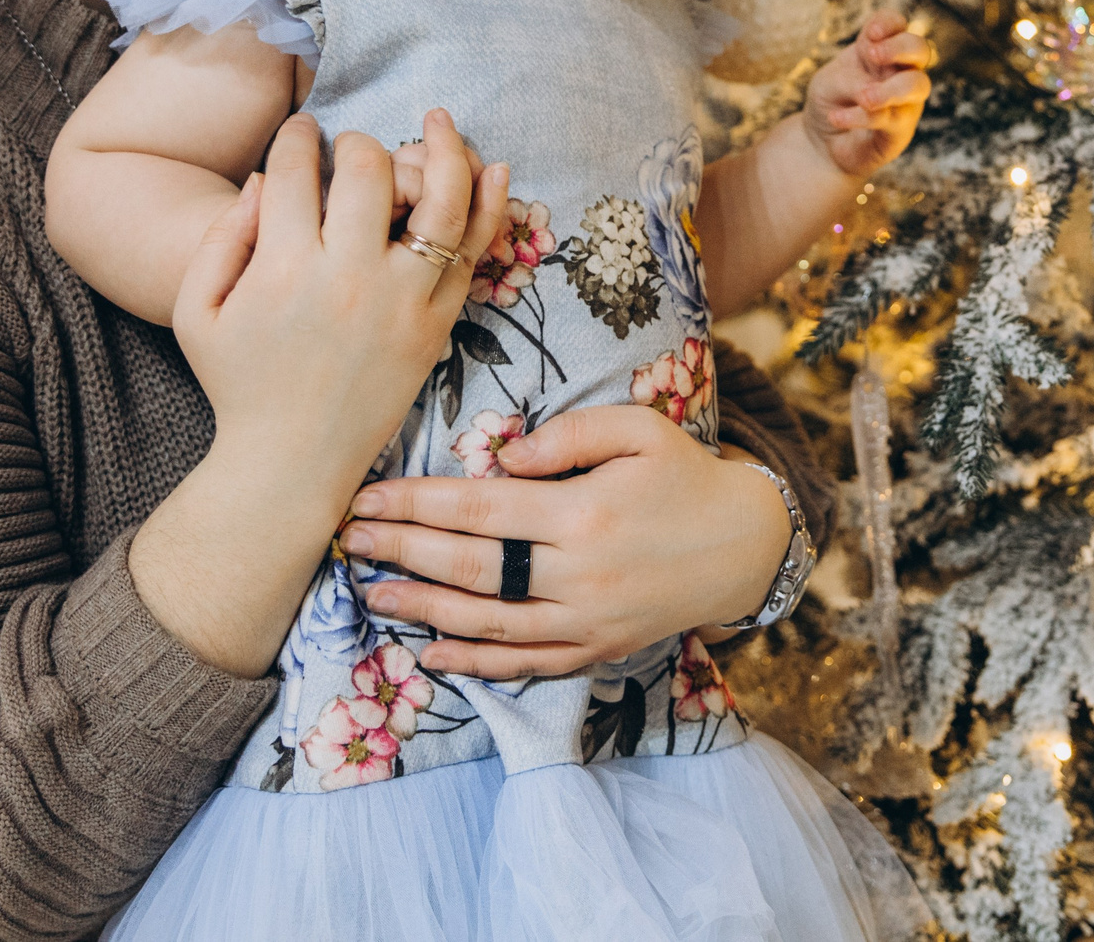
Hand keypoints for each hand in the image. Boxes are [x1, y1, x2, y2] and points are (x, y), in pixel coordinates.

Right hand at [172, 111, 506, 472]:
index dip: (298, 137)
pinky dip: (488, 204)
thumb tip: (267, 177)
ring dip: (443, 148)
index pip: (299, 169)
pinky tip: (490, 167)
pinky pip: (472, 252)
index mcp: (282, 268)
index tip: (301, 132)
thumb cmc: (238, 384)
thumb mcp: (196, 311)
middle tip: (348, 149)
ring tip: (437, 120)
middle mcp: (348, 278)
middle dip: (356, 142)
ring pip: (439, 199)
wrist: (290, 464)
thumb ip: (221, 237)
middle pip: (368, 170)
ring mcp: (401, 301)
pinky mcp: (437, 325)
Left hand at [338, 406, 792, 677]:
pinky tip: (430, 652)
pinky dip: (473, 662)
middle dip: (401, 552)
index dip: (416, 503)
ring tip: (370, 593)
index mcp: (582, 513)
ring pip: (486, 622)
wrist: (745, 547)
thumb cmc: (684, 476)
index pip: (478, 507)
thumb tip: (501, 456)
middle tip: (348, 540)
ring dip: (421, 610)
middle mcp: (578, 574)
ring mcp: (585, 620)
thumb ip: (568, 434)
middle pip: (470, 566)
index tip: (366, 497)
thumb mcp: (638, 429)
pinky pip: (524, 663)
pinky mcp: (595, 649)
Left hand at [801, 12, 932, 177]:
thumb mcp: (829, 82)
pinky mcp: (902, 130)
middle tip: (873, 55)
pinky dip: (860, 117)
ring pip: (918, 85)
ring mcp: (905, 100)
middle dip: (900, 47)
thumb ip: (850, 80)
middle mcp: (900, 71)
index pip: (896, 24)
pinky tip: (836, 117)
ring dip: (890, 89)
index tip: (870, 34)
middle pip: (920, 48)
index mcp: (880, 49)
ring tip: (864, 98)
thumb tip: (871, 93)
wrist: (823, 141)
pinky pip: (891, 118)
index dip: (888, 23)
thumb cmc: (831, 101)